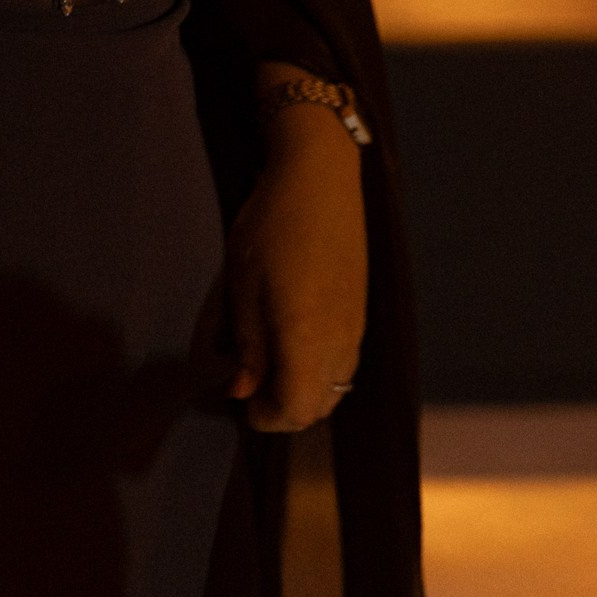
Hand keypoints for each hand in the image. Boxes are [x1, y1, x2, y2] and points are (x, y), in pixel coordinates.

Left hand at [225, 87, 367, 431]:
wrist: (319, 180)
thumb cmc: (269, 229)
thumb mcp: (241, 288)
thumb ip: (246, 347)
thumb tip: (243, 392)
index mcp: (307, 341)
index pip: (294, 411)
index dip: (263, 417)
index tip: (236, 398)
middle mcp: (340, 343)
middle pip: (317, 406)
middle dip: (280, 406)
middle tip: (245, 380)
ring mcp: (356, 328)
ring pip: (334, 385)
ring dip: (300, 386)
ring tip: (264, 355)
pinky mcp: (360, 310)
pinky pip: (343, 360)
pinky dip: (317, 364)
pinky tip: (290, 332)